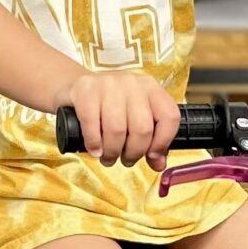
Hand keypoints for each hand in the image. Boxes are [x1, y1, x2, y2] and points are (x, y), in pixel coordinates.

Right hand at [62, 70, 179, 169]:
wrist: (78, 88)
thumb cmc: (110, 107)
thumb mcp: (134, 118)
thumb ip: (151, 141)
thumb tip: (159, 164)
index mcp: (152, 89)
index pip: (169, 117)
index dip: (163, 142)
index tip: (151, 156)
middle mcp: (133, 84)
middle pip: (142, 128)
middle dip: (133, 153)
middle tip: (125, 159)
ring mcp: (109, 84)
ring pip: (117, 129)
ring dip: (112, 152)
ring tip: (108, 157)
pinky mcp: (86, 90)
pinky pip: (92, 124)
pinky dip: (94, 143)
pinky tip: (95, 149)